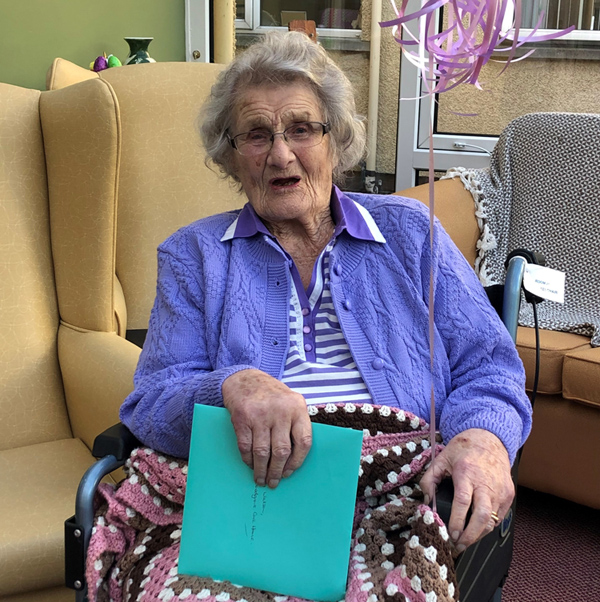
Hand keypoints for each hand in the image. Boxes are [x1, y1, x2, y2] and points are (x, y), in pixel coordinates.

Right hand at [221, 369, 311, 488]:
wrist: (245, 378)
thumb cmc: (271, 395)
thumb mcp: (291, 402)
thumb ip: (296, 424)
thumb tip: (294, 460)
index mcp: (297, 408)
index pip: (304, 442)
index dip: (297, 461)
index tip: (289, 472)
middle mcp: (280, 411)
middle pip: (282, 451)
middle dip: (277, 471)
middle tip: (273, 482)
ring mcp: (260, 415)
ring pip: (262, 452)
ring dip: (261, 470)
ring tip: (260, 479)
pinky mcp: (242, 418)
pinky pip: (246, 447)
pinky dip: (248, 459)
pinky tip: (250, 464)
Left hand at [419, 428, 513, 551]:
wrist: (490, 439)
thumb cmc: (464, 448)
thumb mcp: (441, 458)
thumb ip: (429, 479)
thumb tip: (426, 500)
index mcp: (467, 473)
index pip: (463, 502)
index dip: (457, 521)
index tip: (451, 534)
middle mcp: (486, 483)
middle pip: (482, 516)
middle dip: (470, 536)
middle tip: (458, 545)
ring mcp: (500, 490)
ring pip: (493, 521)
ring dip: (479, 535)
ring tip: (465, 541)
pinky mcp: (509, 495)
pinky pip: (500, 517)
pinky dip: (488, 526)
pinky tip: (477, 530)